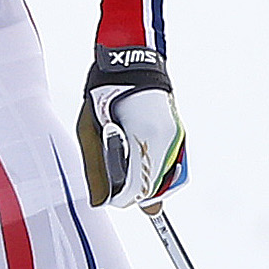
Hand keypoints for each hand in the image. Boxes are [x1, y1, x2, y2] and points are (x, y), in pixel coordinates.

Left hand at [76, 47, 187, 207]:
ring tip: (128, 178)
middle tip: (116, 188)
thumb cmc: (105, 95)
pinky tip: (142, 167)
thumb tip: (98, 201)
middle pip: (155, 189)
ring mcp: (176, 137)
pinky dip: (159, 175)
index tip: (109, 196)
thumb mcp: (89, 131)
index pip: (138, 188)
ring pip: (168, 182)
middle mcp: (166, 139)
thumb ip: (95, 167)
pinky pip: (174, 168)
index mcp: (144, 136)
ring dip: (149, 187)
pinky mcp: (179, 135)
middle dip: (135, 195)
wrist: (130, 66)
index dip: (121, 198)